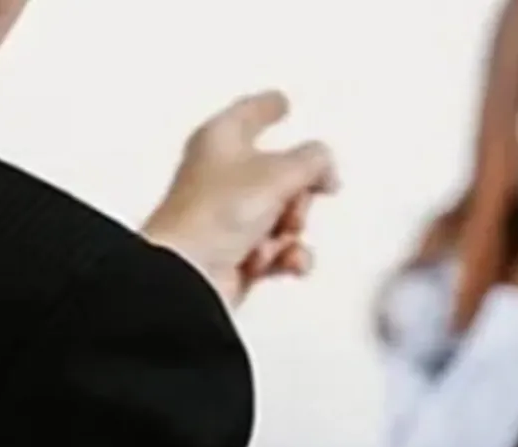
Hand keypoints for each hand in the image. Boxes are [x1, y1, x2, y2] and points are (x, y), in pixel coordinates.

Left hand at [141, 91, 338, 305]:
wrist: (192, 273)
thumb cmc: (214, 214)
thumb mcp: (279, 171)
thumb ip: (314, 160)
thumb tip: (325, 168)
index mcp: (220, 139)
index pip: (249, 113)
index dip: (268, 107)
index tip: (282, 102)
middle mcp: (221, 176)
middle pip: (280, 174)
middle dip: (297, 194)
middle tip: (294, 202)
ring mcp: (228, 217)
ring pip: (284, 215)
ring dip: (290, 230)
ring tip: (277, 238)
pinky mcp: (237, 254)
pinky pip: (280, 251)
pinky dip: (286, 257)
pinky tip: (280, 260)